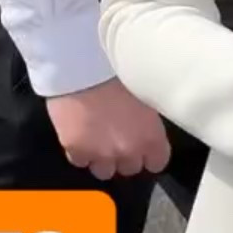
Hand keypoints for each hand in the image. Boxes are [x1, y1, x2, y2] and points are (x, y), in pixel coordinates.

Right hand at [46, 80, 170, 180]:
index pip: (157, 162)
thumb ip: (146, 121)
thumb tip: (142, 128)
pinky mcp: (75, 149)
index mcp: (152, 137)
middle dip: (123, 154)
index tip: (140, 143)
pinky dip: (78, 150)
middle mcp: (129, 151)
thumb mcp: (143, 93)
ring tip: (94, 137)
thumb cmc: (115, 69)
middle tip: (114, 135)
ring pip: (104, 170)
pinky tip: (78, 132)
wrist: (81, 62)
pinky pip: (79, 160)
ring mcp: (100, 153)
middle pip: (130, 168)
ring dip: (100, 157)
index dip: (147, 153)